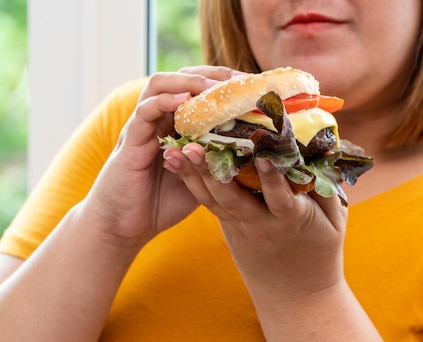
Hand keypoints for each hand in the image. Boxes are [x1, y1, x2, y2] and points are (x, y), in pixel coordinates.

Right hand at [82, 66, 243, 247]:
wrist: (124, 227)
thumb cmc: (161, 203)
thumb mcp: (200, 178)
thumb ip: (217, 162)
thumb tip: (255, 157)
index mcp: (175, 125)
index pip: (198, 89)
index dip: (223, 82)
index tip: (250, 85)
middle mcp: (158, 120)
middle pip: (181, 78)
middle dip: (211, 74)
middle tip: (238, 81)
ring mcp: (142, 127)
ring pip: (159, 84)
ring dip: (188, 81)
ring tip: (213, 87)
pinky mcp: (131, 141)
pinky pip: (145, 111)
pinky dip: (165, 101)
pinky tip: (185, 101)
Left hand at [163, 142, 348, 298]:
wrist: (296, 297)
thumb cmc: (320, 253)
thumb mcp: (336, 223)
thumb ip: (328, 187)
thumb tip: (328, 147)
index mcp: (292, 222)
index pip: (281, 200)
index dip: (273, 180)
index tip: (263, 157)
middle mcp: (261, 226)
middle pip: (233, 200)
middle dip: (212, 172)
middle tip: (194, 146)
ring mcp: (240, 228)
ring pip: (213, 202)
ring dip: (193, 176)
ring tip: (175, 150)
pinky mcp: (229, 229)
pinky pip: (210, 205)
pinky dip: (192, 184)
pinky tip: (176, 163)